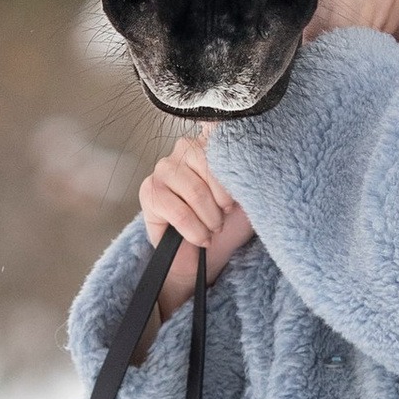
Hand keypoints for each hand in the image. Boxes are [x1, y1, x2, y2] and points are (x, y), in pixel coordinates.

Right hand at [137, 132, 253, 324]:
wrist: (207, 257)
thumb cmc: (229, 223)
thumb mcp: (248, 195)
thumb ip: (247, 172)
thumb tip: (249, 159)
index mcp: (211, 143)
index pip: (223, 142)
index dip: (232, 179)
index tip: (233, 202)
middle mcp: (184, 149)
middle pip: (210, 168)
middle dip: (222, 203)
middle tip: (222, 219)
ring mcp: (164, 169)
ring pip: (196, 192)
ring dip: (209, 219)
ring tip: (212, 229)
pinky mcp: (149, 192)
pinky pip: (179, 212)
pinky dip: (195, 231)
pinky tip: (199, 238)